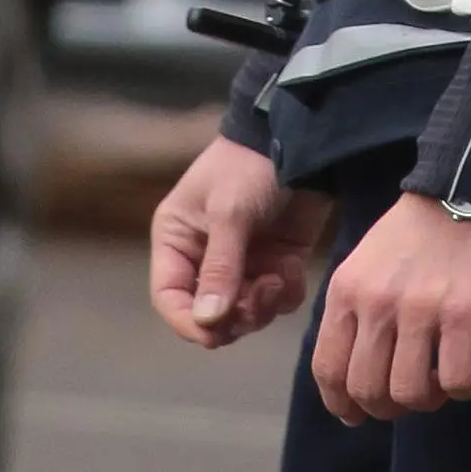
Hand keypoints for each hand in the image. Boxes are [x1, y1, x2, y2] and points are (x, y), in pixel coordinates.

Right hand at [150, 136, 331, 348]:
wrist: (301, 138)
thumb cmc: (249, 166)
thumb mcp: (229, 212)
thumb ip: (220, 268)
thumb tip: (208, 322)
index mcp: (177, 240)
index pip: (169, 297)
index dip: (187, 322)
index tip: (214, 333)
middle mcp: (205, 257)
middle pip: (210, 314)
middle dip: (235, 314)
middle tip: (259, 294)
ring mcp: (243, 261)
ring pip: (245, 313)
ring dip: (262, 305)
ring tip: (278, 277)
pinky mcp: (276, 261)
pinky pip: (277, 299)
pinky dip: (286, 292)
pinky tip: (292, 266)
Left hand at [312, 193, 470, 422]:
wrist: (463, 190)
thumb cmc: (412, 234)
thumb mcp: (363, 265)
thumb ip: (352, 314)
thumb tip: (346, 380)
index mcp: (346, 291)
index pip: (327, 369)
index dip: (340, 404)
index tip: (357, 413)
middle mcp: (377, 304)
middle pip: (366, 390)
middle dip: (387, 407)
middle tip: (408, 394)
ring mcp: (420, 309)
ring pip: (409, 393)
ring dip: (426, 401)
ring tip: (439, 383)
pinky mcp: (463, 313)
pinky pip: (456, 380)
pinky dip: (463, 389)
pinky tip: (468, 375)